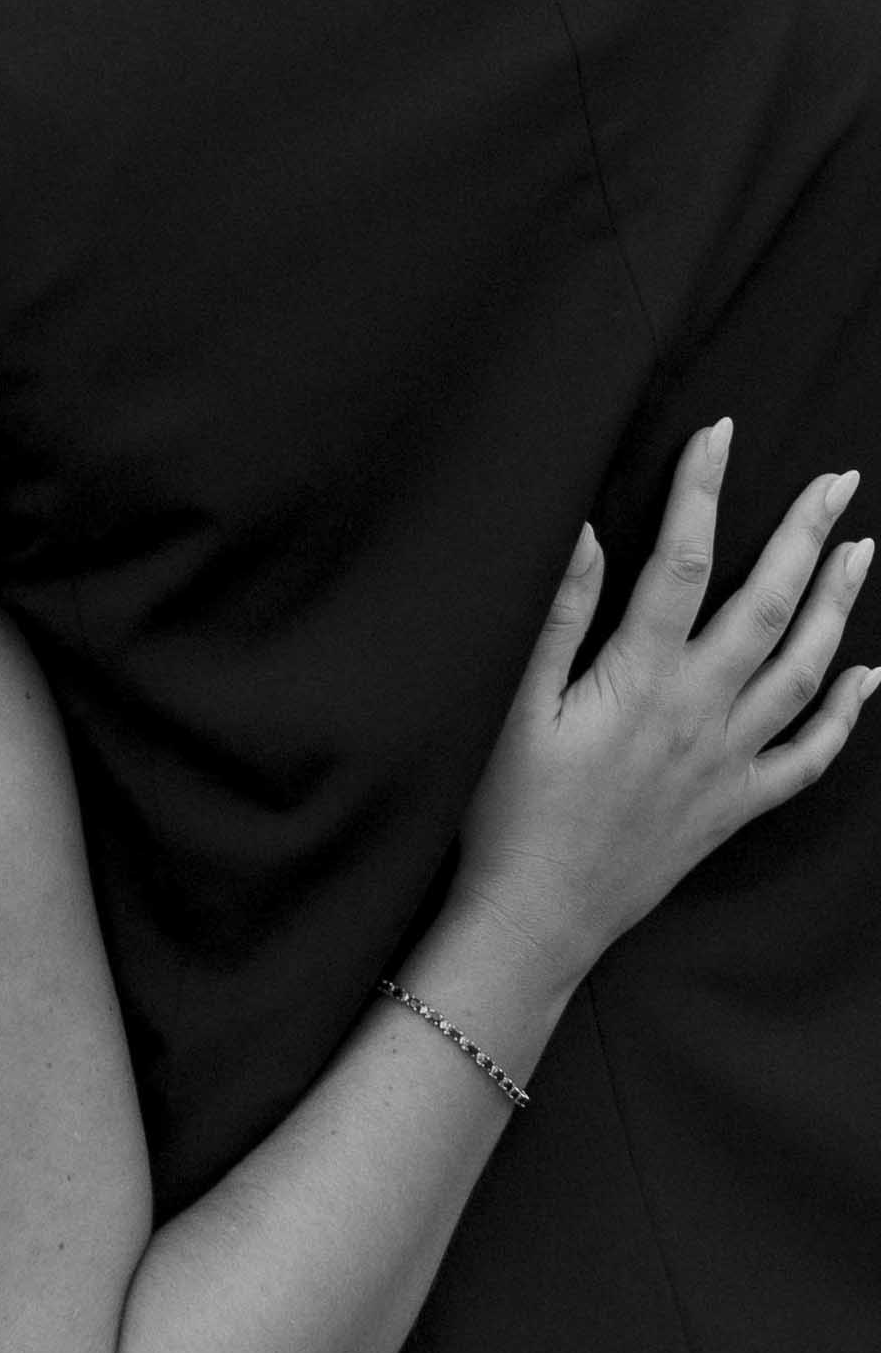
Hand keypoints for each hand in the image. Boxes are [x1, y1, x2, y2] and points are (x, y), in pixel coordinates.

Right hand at [456, 422, 875, 987]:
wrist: (535, 919)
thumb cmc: (508, 812)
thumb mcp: (513, 708)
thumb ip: (555, 617)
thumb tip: (583, 532)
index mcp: (641, 680)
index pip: (684, 563)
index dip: (703, 491)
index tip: (721, 433)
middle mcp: (699, 713)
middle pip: (768, 605)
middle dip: (805, 535)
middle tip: (838, 481)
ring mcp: (727, 762)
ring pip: (804, 670)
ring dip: (837, 604)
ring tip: (862, 550)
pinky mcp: (734, 806)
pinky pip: (809, 756)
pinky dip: (846, 713)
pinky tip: (868, 675)